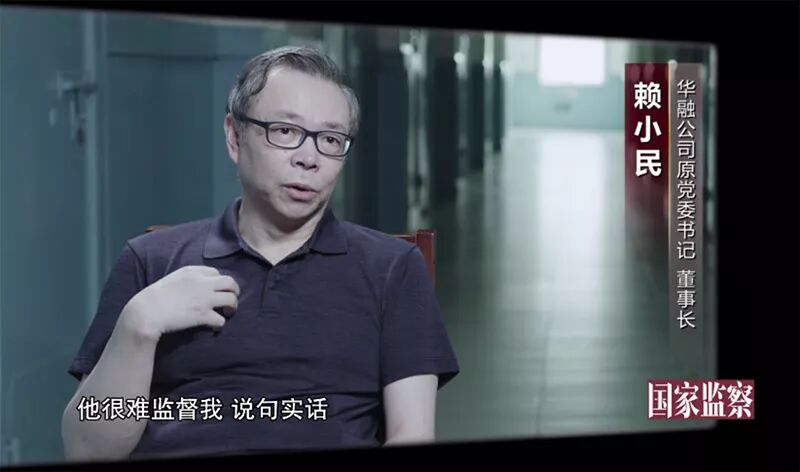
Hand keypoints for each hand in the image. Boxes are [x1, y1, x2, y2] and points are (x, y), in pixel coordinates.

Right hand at [121, 265, 239, 340]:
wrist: (146, 312)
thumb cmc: (154, 297)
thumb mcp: (172, 279)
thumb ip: (187, 280)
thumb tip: (198, 286)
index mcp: (193, 272)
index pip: (216, 272)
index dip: (219, 282)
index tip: (216, 290)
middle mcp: (202, 283)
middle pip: (230, 282)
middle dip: (234, 291)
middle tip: (229, 301)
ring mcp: (204, 299)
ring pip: (231, 299)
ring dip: (232, 307)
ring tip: (227, 312)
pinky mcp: (203, 315)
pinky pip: (221, 319)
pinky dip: (219, 323)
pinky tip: (213, 326)